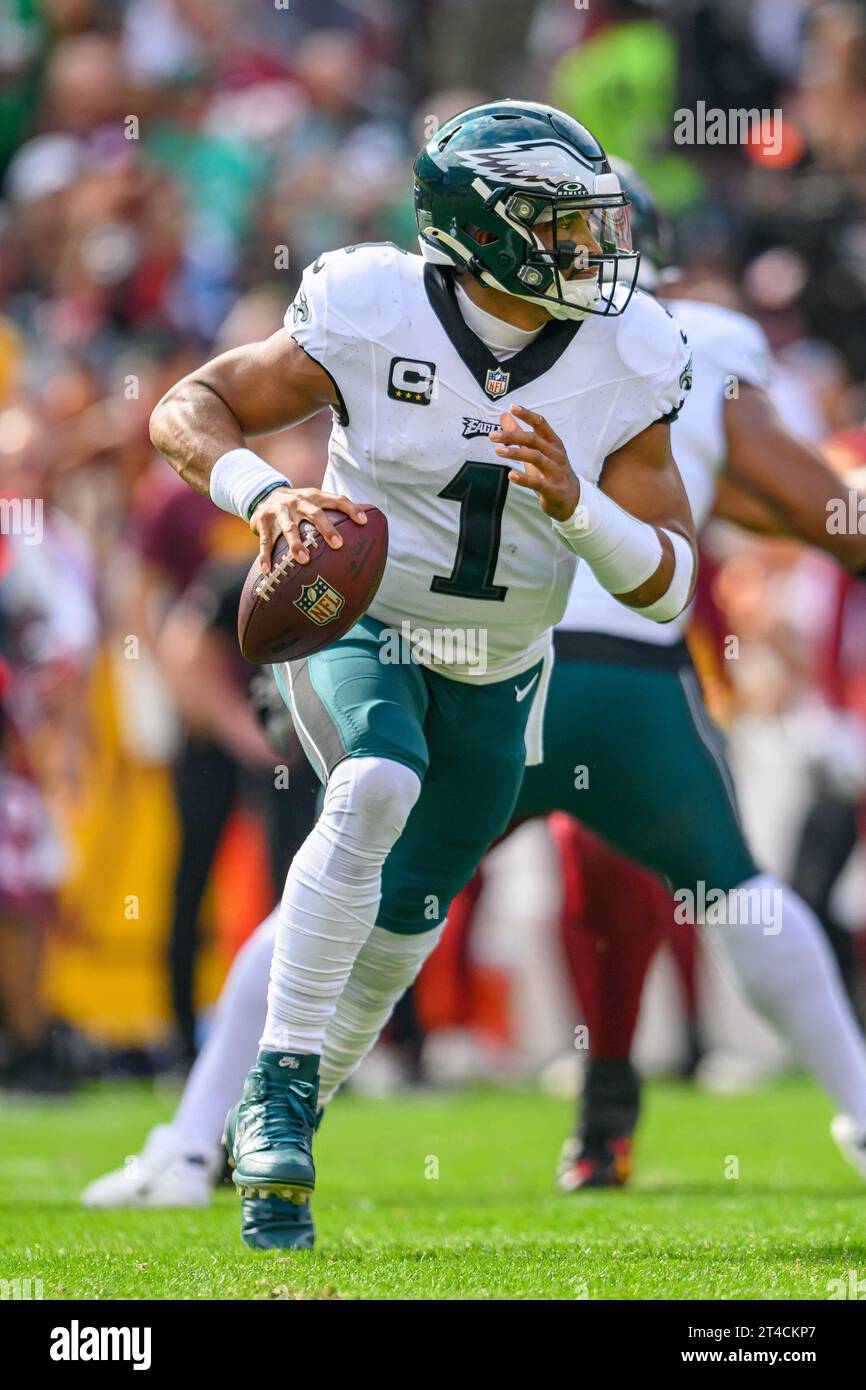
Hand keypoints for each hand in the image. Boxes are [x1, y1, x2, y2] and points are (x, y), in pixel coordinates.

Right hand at [249, 486, 367, 571]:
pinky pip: (265, 541)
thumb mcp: (313, 502)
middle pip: (314, 513)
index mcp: (314, 497)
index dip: (351, 508)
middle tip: (338, 545)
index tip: (363, 522)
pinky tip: (267, 570)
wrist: (263, 495)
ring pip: (289, 528)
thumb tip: (365, 530)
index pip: (336, 499)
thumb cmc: (298, 506)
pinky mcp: (262, 521)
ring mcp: (279, 511)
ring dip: (296, 544)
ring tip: (304, 560)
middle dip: (327, 529)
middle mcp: (297, 501)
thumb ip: (333, 513)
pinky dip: (265, 556)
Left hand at [491, 405, 579, 521]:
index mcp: (553, 442)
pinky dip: (524, 479)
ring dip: (515, 453)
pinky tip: (511, 475)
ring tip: (498, 451)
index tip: (512, 407)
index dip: (527, 415)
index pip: (540, 424)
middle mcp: (556, 454)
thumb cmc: (550, 470)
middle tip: (492, 435)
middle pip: (534, 440)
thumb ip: (519, 434)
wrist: (571, 498)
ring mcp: (556, 471)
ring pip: (535, 458)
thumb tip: (504, 415)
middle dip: (512, 436)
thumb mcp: (536, 451)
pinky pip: (537, 482)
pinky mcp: (553, 489)